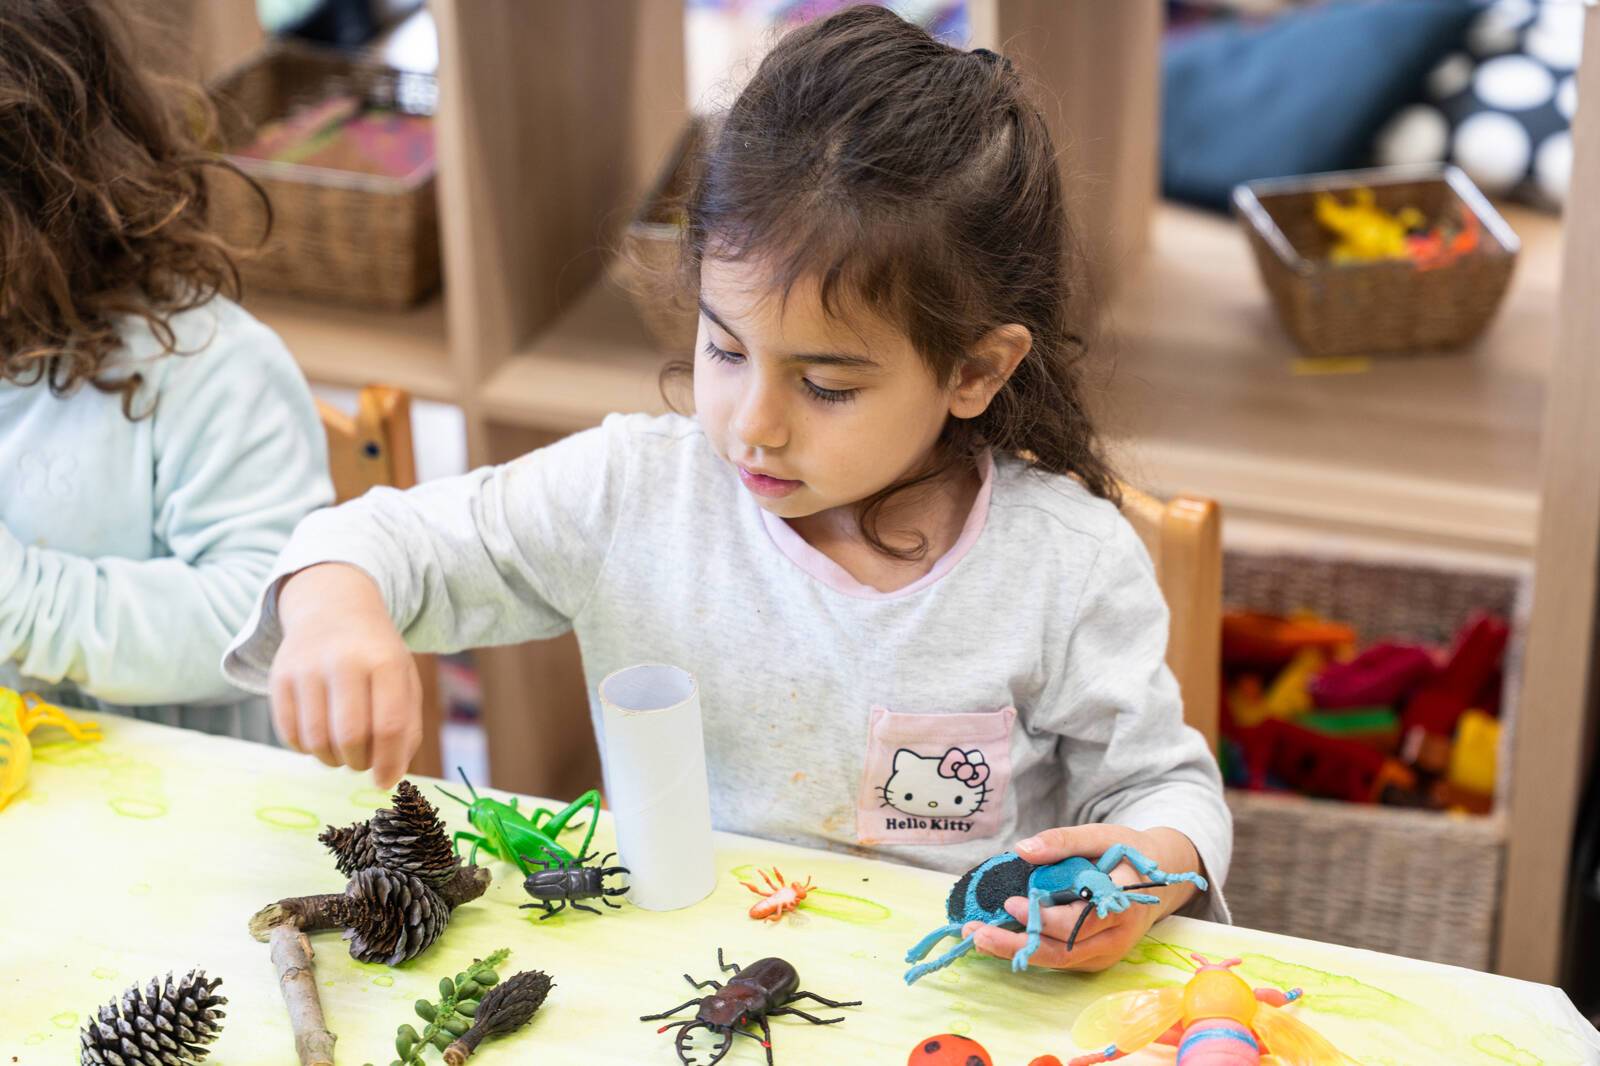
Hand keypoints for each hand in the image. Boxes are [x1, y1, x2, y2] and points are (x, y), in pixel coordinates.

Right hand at [269, 563, 420, 785]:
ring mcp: (307, 668)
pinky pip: (290, 735)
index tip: (386, 782)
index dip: (389, 763)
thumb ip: (405, 728)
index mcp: (385, 661)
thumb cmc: (376, 655)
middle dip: (359, 763)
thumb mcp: (403, 680)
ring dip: (332, 760)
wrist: (333, 607)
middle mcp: (344, 661)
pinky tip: (320, 735)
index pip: (389, 725)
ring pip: (317, 741)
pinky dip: (307, 748)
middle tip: (362, 762)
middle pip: (350, 737)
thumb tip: (390, 778)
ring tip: (343, 750)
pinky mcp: (279, 678)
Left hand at [963, 824, 1202, 972]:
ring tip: (975, 936)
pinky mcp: (1092, 956)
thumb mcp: (1100, 836)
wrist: (1157, 878)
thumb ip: (1062, 841)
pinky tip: (996, 938)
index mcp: (1123, 904)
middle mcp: (1116, 936)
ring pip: (1057, 959)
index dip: (1047, 917)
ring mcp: (1105, 951)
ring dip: (1015, 951)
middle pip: (1065, 950)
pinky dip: (1027, 948)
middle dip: (1018, 945)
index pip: (1082, 920)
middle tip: (977, 933)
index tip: (1013, 902)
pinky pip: (1058, 956)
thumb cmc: (1127, 853)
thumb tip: (1022, 849)